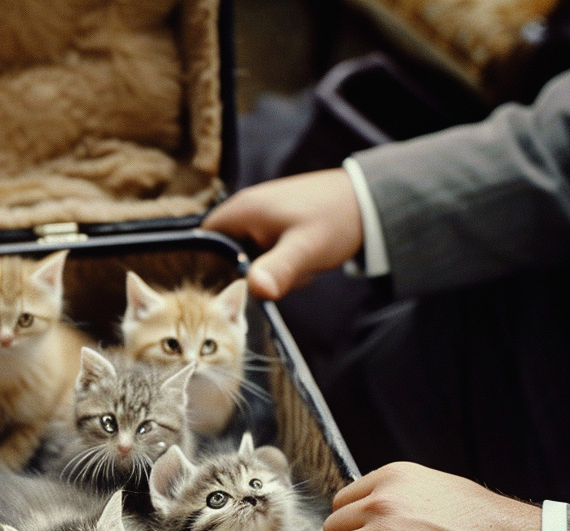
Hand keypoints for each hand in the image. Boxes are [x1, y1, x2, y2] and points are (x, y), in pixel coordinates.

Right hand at [201, 168, 362, 299]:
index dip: (204, 267)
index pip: (199, 241)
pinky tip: (299, 265)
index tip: (220, 289)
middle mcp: (245, 210)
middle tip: (270, 280)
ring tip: (293, 270)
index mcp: (241, 210)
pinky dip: (278, 262)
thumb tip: (255, 290)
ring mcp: (261, 216)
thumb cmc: (336, 219)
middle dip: (244, 272)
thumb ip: (278, 269)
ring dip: (265, 268)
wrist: (370, 201)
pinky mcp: (276, 224)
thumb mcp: (305, 248)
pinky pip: (263, 251)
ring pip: (246, 254)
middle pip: (223, 252)